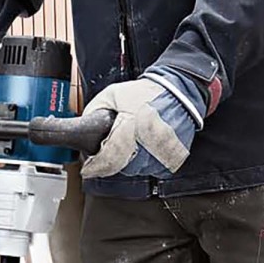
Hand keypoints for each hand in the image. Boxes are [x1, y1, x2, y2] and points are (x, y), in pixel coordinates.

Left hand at [81, 70, 205, 179]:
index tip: (88, 170)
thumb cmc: (147, 93)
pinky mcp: (171, 157)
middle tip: (114, 143)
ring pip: (134, 168)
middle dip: (111, 158)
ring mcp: (161, 153)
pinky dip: (144, 159)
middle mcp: (147, 143)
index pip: (108, 158)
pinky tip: (145, 143)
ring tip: (132, 139)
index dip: (95, 167)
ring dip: (128, 159)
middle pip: (119, 165)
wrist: (179, 93)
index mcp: (130, 127)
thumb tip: (84, 128)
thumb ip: (93, 110)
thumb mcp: (111, 95)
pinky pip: (150, 166)